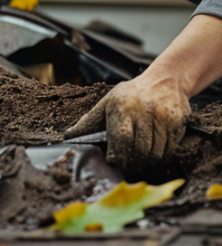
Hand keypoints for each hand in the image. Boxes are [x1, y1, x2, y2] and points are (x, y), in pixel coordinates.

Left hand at [65, 75, 189, 171]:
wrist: (165, 80)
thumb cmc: (130, 95)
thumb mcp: (107, 102)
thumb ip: (88, 121)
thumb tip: (68, 136)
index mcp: (121, 107)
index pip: (120, 139)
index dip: (117, 155)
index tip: (114, 161)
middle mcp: (143, 111)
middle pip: (139, 149)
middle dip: (132, 162)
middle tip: (128, 165)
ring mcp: (162, 117)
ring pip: (155, 152)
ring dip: (147, 161)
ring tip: (141, 160)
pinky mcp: (177, 122)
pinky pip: (170, 148)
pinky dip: (162, 155)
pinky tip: (155, 152)